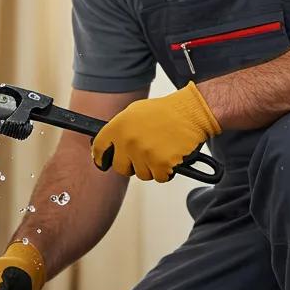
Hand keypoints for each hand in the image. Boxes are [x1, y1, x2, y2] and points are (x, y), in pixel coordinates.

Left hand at [92, 81, 220, 181]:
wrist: (191, 112)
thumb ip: (120, 129)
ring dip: (151, 168)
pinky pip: (158, 177)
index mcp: (119, 126)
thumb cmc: (166, 111)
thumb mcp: (135, 112)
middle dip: (131, 165)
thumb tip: (111, 145)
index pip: (99, 148)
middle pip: (120, 167)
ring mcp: (144, 154)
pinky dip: (165, 171)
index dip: (100, 157)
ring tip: (161, 151)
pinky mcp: (160, 164)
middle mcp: (128, 141)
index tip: (103, 162)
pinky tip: (170, 156)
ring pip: (141, 174)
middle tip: (143, 156)